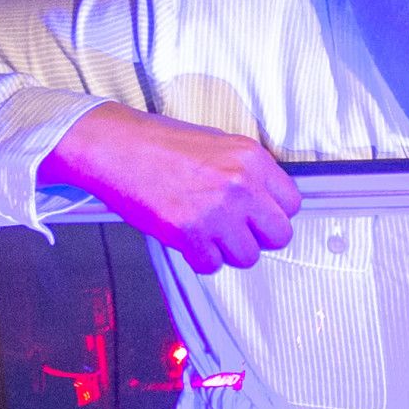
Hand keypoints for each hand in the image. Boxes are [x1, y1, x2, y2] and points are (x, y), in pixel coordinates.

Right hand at [39, 102, 298, 272]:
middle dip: (258, 238)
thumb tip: (262, 199)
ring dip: (227, 252)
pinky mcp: (190, 233)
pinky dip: (199, 259)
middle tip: (236, 232)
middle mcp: (241, 185)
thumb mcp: (217, 143)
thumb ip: (245, 172)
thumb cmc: (158, 142)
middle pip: (279, 235)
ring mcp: (217, 211)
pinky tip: (186, 240)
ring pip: (248, 257)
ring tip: (206, 235)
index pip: (292, 204)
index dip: (273, 215)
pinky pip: (212, 265)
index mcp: (251, 158)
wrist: (116, 147)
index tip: (258, 217)